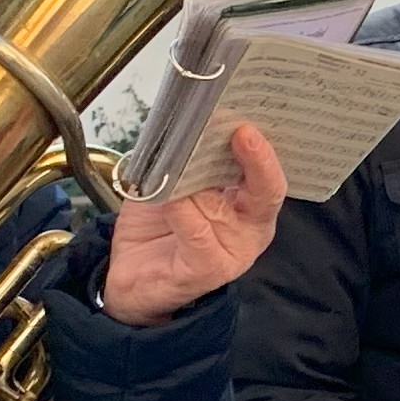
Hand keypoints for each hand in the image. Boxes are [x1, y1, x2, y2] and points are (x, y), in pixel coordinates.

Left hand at [101, 124, 287, 323]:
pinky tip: (168, 199)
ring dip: (194, 184)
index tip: (247, 125)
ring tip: (172, 171)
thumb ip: (193, 160)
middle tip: (241, 132)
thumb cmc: (160, 225)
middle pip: (266, 192)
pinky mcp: (207, 270)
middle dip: (255, 160)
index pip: (269, 176)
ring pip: (219, 206)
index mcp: (251, 205)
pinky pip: (198, 233)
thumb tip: (196, 126)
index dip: (263, 152)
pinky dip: (182, 212)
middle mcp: (250, 230)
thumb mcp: (179, 183)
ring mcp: (233, 252)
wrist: (130, 275)